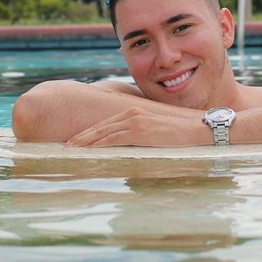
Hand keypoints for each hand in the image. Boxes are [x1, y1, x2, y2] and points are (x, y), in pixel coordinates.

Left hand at [66, 106, 209, 147]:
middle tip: (66, 145)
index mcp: (135, 112)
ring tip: (71, 148)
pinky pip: (115, 138)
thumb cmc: (179, 133)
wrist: (195, 130)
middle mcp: (132, 113)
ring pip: (104, 131)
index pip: (107, 122)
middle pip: (101, 126)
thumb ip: (141, 134)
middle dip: (83, 136)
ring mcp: (136, 121)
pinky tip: (89, 149)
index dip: (90, 131)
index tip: (77, 139)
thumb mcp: (155, 131)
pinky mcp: (140, 131)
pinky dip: (99, 143)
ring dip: (86, 140)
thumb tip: (130, 146)